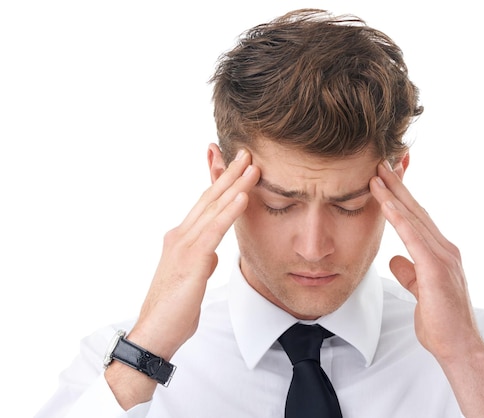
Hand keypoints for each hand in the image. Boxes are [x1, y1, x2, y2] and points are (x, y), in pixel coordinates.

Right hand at [105, 149, 258, 409]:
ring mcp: (183, 246)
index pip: (204, 206)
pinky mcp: (191, 260)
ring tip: (251, 166)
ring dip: (234, 185)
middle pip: (208, 198)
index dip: (222, 184)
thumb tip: (212, 254)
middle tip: (246, 153)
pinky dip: (229, 211)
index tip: (237, 167)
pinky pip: (214, 231)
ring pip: (213, 208)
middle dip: (229, 174)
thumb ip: (201, 262)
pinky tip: (243, 196)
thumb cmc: (173, 311)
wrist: (154, 335)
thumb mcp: (191, 280)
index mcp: (180, 240)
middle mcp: (179, 236)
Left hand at [370, 159, 483, 416]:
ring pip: (415, 218)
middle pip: (416, 210)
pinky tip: (386, 202)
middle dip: (397, 185)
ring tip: (377, 173)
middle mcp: (444, 249)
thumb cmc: (441, 321)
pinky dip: (399, 218)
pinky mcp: (437, 268)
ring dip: (395, 194)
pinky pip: (414, 237)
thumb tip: (395, 259)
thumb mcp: (419, 291)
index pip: (416, 218)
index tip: (384, 179)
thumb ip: (409, 272)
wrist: (458, 346)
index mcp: (439, 253)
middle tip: (380, 162)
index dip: (400, 197)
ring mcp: (443, 257)